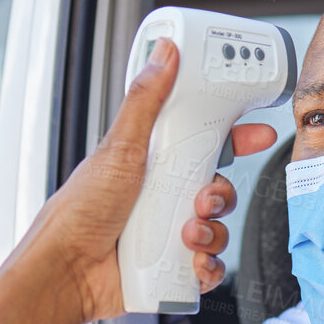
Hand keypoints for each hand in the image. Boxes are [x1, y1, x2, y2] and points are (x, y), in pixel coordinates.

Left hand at [0, 38, 276, 323]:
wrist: (66, 270)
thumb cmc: (81, 209)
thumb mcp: (119, 147)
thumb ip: (146, 101)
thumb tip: (165, 54)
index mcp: (154, 163)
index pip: (204, 144)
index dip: (235, 138)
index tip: (257, 133)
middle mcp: (163, 197)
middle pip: (218, 188)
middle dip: (221, 194)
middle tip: (203, 198)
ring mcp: (167, 233)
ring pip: (218, 228)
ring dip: (212, 232)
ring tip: (187, 234)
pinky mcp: (171, 267)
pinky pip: (209, 266)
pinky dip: (208, 266)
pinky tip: (192, 263)